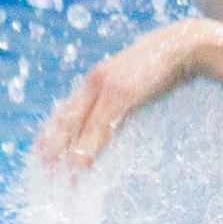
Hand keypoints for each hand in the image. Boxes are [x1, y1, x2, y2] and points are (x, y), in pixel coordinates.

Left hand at [34, 20, 205, 176]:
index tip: (40, 152)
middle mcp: (94, 82)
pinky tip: (81, 165)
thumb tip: (115, 117)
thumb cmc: (162, 65)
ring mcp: (106, 87)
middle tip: (40, 169)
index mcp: (96, 79)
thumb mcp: (134, 81)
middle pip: (65, 118)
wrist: (182, 45)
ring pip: (80, 127)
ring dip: (68, 154)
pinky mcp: (122, 94)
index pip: (66, 110)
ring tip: (59, 177)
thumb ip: (120, 97)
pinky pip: (100, 127)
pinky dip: (88, 148)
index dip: (51, 132)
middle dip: (51, 146)